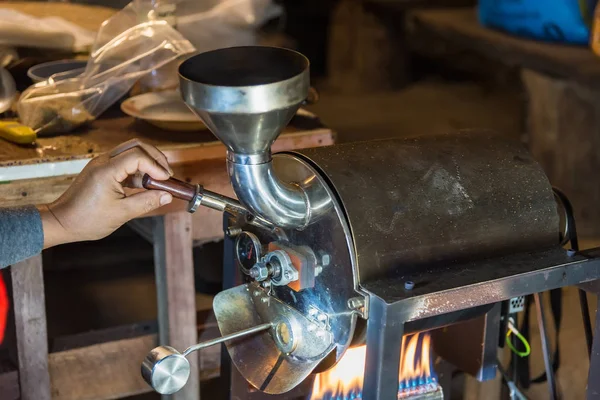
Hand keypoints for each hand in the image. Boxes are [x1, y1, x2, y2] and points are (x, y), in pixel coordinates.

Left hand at [38, 139, 173, 247]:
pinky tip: (145, 183)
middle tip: (167, 173)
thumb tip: (167, 196)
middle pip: (136, 145)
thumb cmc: (87, 220)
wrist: (61, 221)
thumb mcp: (121, 213)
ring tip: (158, 179)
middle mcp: (103, 161)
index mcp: (106, 170)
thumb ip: (147, 202)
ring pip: (130, 151)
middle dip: (155, 157)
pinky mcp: (101, 170)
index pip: (138, 156)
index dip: (156, 166)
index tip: (166, 180)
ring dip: (147, 162)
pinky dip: (138, 168)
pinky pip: (124, 161)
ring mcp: (101, 163)